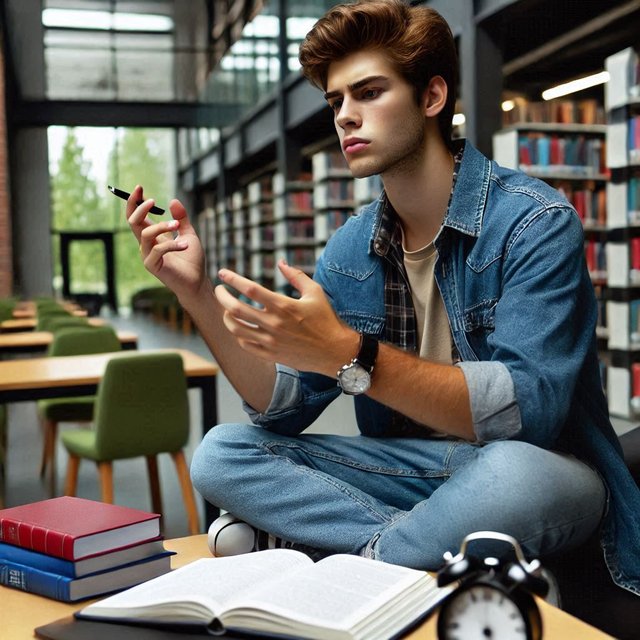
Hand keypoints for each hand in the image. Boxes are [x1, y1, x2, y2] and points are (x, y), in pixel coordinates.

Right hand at [126, 185, 206, 299]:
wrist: (197, 282)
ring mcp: (148, 255)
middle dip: (140, 208)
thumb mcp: (189, 234)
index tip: (139, 187)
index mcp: (153, 236)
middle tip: (152, 200)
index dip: (135, 202)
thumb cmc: (192, 260)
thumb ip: (182, 218)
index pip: (137, 216)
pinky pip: (158, 249)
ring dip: (162, 226)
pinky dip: (172, 244)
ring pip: (146, 234)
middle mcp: (147, 244)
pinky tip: (185, 245)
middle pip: (133, 222)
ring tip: (177, 225)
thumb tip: (173, 201)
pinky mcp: (153, 266)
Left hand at [215, 260, 356, 374]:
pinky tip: (239, 327)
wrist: (335, 352)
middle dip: (222, 297)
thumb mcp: (315, 293)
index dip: (233, 279)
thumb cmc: (327, 320)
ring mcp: (270, 341)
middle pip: (236, 308)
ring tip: (227, 309)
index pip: (250, 289)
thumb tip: (280, 262)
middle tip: (219, 290)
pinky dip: (238, 334)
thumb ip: (296, 276)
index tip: (223, 273)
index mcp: (284, 306)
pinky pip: (246, 345)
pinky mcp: (271, 354)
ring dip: (226, 316)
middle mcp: (274, 324)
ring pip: (236, 329)